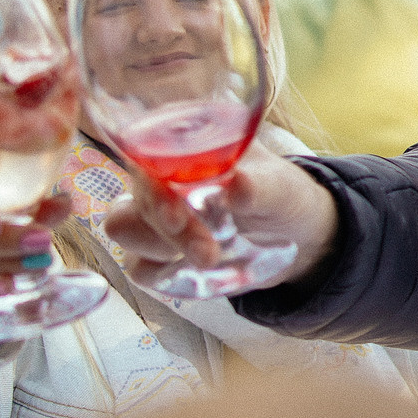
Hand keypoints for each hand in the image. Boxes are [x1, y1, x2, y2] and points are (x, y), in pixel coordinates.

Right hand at [103, 146, 338, 294]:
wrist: (295, 233)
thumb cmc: (282, 194)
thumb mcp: (280, 187)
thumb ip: (259, 186)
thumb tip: (239, 185)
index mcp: (180, 143)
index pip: (143, 159)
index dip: (152, 189)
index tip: (176, 217)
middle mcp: (156, 175)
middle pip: (127, 203)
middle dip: (165, 232)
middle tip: (208, 253)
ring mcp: (151, 215)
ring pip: (123, 231)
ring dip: (161, 251)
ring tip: (212, 259)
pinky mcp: (156, 252)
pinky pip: (139, 267)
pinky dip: (165, 275)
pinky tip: (201, 271)